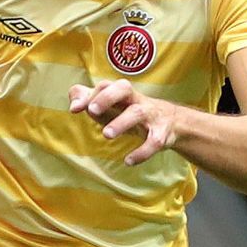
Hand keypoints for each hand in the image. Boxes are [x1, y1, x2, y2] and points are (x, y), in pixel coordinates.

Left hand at [69, 81, 185, 166]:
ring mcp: (151, 116)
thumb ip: (87, 100)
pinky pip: (154, 142)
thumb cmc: (131, 112)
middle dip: (107, 98)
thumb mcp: (109, 105)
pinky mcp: (161, 134)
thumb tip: (73, 106)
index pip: (107, 85)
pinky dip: (142, 152)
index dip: (91, 94)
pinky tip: (128, 161)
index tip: (75, 109)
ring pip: (138, 113)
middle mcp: (137, 100)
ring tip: (106, 134)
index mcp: (122, 93)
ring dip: (122, 123)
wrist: (172, 122)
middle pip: (124, 89)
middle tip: (91, 111)